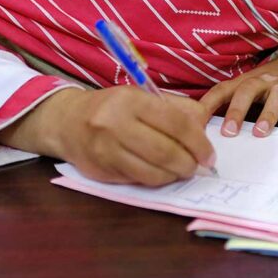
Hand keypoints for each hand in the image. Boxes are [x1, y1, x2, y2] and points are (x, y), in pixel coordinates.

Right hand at [0, 86, 214, 186]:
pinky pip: (137, 181)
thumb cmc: (112, 107)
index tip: (209, 154)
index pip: (175, 123)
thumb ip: (176, 108)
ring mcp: (106, 150)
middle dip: (189, 163)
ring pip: (152, 172)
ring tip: (182, 170)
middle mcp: (115, 124)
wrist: (67, 121)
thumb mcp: (142, 96)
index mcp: (130, 100)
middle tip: (198, 166)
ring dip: (174, 175)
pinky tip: (161, 173)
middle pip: (165, 151)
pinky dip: (156, 180)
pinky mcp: (101, 171)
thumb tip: (205, 126)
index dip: (198, 142)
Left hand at [199, 48, 277, 137]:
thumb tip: (201, 127)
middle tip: (228, 132)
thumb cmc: (264, 85)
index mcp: (245, 82)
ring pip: (277, 97)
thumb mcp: (245, 88)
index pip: (223, 90)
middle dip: (237, 111)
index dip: (208, 104)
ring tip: (260, 132)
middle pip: (248, 91)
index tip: (196, 122)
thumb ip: (227, 103)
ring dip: (268, 115)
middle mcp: (263, 82)